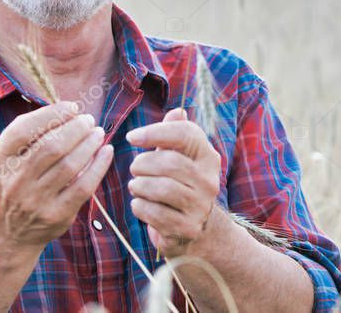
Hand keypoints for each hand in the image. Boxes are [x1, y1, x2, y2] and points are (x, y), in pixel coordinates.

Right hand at [0, 102, 113, 249]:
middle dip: (76, 128)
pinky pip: (84, 186)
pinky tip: (106, 152)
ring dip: (90, 144)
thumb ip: (26, 133)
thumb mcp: (4, 158)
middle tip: (88, 120)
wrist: (6, 233)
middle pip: (52, 146)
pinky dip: (99, 166)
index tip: (71, 107)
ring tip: (98, 133)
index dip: (52, 114)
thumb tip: (66, 109)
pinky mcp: (56, 216)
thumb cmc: (11, 183)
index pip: (23, 130)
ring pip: (70, 165)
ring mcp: (35, 201)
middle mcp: (14, 181)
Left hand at [126, 108, 221, 256]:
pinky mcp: (188, 228)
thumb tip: (177, 112)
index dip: (155, 132)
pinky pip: (155, 213)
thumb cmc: (180, 183)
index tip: (131, 137)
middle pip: (170, 162)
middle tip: (134, 168)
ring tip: (136, 186)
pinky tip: (139, 204)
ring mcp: (201, 206)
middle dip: (142, 163)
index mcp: (208, 156)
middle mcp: (209, 180)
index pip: (185, 133)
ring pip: (162, 188)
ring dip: (139, 186)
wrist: (198, 228)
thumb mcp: (179, 156)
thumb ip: (175, 133)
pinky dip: (140, 207)